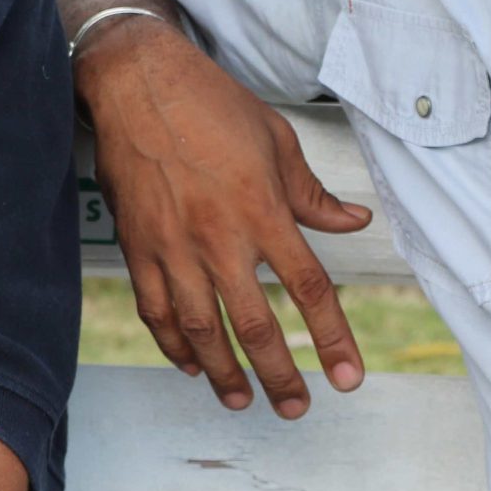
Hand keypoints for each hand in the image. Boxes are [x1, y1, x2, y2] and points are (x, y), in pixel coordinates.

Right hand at [76, 14, 372, 418]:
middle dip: (279, 375)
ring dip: (224, 373)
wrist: (136, 82)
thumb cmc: (210, 103)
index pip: (308, 288)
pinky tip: (190, 363)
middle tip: (296, 408)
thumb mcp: (276, 140)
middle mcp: (219, 237)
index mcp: (262, 209)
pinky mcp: (138, 247)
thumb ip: (313, 194)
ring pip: (202, 330)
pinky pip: (157, 310)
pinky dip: (173, 344)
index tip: (349, 376)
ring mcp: (173, 246)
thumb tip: (354, 222)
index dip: (332, 340)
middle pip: (255, 325)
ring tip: (242, 400)